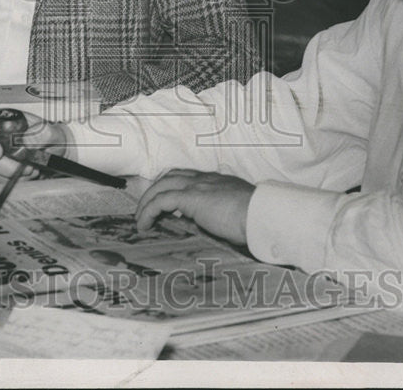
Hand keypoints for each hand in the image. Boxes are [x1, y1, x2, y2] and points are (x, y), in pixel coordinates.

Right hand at [0, 109, 69, 184]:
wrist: (53, 152)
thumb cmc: (48, 138)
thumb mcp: (50, 133)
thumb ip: (40, 134)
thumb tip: (25, 140)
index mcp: (0, 121)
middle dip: (7, 166)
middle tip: (27, 166)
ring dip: (10, 175)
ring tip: (29, 170)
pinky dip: (8, 183)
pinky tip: (22, 177)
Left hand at [135, 170, 254, 245]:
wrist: (262, 215)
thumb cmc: (256, 219)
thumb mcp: (237, 212)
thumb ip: (222, 213)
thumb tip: (212, 226)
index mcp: (216, 181)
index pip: (187, 177)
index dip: (173, 187)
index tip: (164, 203)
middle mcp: (205, 179)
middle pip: (170, 176)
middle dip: (155, 191)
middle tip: (146, 209)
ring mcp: (198, 185)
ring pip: (162, 185)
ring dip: (147, 200)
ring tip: (141, 218)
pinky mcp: (191, 198)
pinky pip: (161, 201)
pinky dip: (148, 211)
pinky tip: (144, 224)